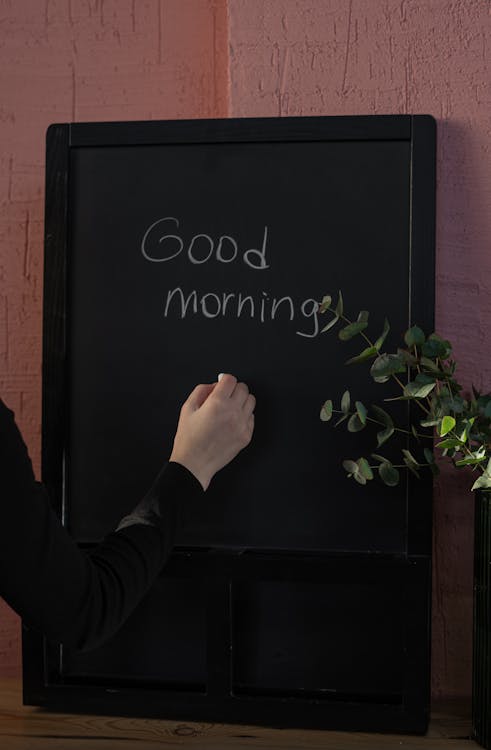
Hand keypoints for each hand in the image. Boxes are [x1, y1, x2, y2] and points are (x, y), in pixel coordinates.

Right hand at [169, 374, 254, 489]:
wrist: (194, 464)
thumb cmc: (188, 438)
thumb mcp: (187, 408)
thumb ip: (201, 390)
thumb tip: (215, 385)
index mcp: (217, 403)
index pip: (230, 380)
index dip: (224, 379)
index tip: (221, 383)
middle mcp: (232, 412)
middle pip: (243, 388)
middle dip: (233, 389)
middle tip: (225, 395)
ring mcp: (242, 424)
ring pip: (251, 401)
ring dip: (241, 400)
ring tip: (230, 408)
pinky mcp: (246, 436)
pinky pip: (252, 417)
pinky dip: (244, 415)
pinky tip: (232, 421)